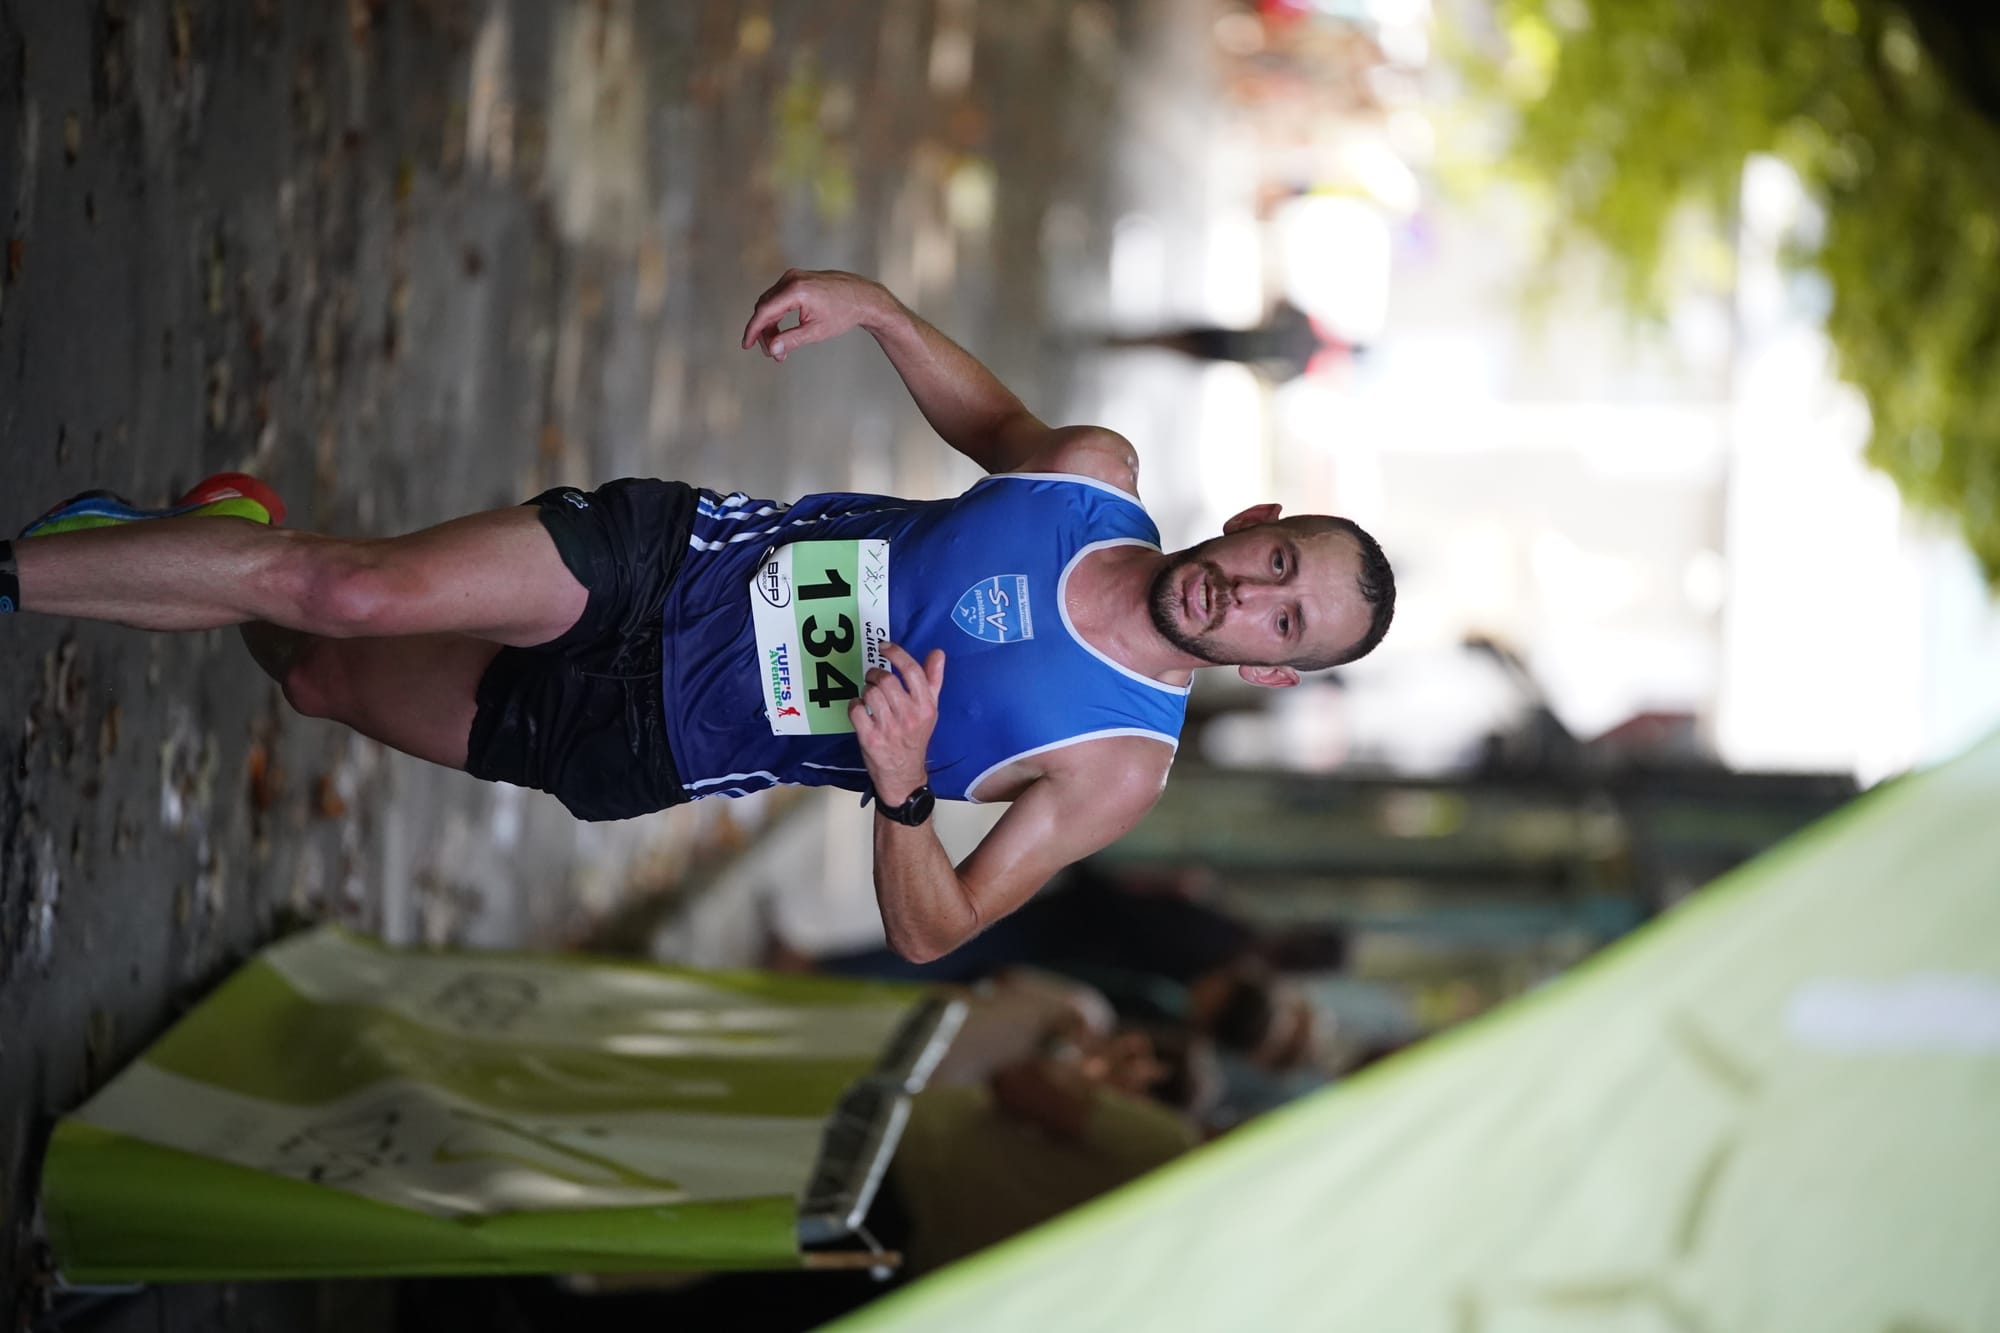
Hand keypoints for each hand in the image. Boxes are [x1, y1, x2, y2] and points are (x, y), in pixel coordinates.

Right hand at [740, 269, 892, 362]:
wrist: (863, 297)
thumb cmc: (843, 313)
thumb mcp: (816, 332)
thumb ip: (791, 340)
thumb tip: (772, 349)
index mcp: (796, 291)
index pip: (764, 312)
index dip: (753, 331)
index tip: (746, 345)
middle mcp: (791, 279)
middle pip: (764, 308)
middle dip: (765, 333)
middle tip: (774, 354)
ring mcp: (793, 276)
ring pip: (770, 304)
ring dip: (771, 326)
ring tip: (781, 348)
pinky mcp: (797, 279)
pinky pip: (778, 298)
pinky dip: (778, 316)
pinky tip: (784, 333)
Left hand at [850, 641, 944, 806]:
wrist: (904, 775)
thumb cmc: (916, 738)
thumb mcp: (930, 710)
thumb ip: (933, 680)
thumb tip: (938, 653)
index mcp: (926, 706)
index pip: (912, 671)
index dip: (896, 654)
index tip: (884, 648)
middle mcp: (910, 716)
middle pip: (886, 680)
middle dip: (875, 674)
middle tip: (873, 677)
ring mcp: (889, 728)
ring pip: (870, 693)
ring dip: (865, 690)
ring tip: (868, 695)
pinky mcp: (871, 739)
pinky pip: (856, 710)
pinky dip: (854, 705)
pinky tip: (859, 709)